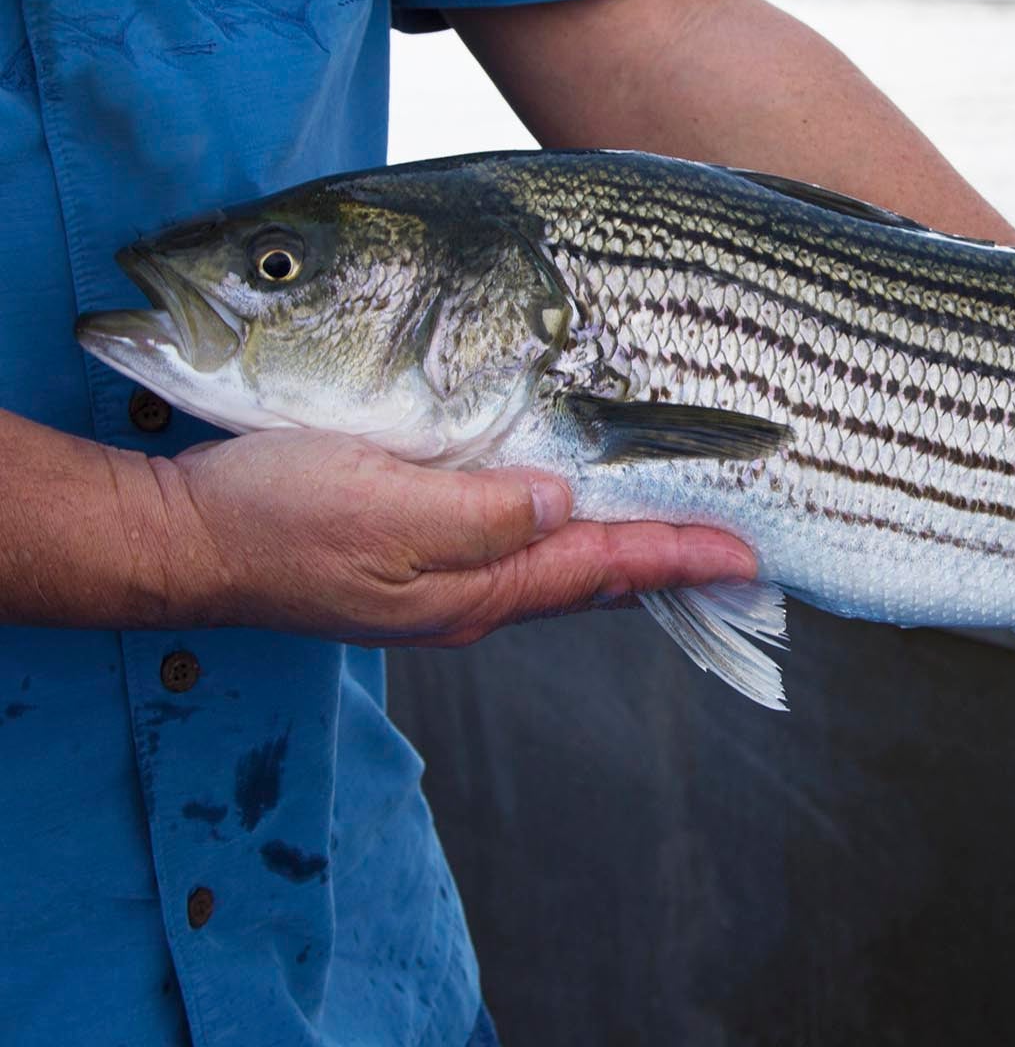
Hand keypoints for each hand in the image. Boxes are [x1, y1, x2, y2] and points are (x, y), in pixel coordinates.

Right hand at [149, 429, 754, 645]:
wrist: (179, 540)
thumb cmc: (276, 513)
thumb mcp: (388, 501)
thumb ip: (488, 509)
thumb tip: (570, 502)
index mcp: (475, 587)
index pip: (605, 567)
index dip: (681, 557)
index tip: (751, 555)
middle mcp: (470, 597)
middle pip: (594, 579)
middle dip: (669, 563)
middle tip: (741, 553)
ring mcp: (439, 587)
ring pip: (559, 569)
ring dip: (622, 552)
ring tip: (681, 534)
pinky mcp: (408, 566)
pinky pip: (514, 556)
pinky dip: (564, 539)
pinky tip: (573, 518)